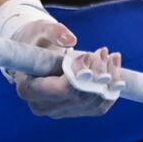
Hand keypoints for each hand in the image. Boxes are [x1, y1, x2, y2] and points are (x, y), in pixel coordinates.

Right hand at [7, 20, 124, 118]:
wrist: (38, 53)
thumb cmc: (38, 41)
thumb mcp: (41, 29)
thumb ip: (54, 32)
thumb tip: (71, 41)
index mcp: (28, 89)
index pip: (60, 90)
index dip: (79, 74)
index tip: (88, 55)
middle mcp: (43, 106)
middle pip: (79, 97)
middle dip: (97, 73)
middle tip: (103, 51)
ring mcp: (59, 112)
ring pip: (92, 102)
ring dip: (108, 80)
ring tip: (110, 56)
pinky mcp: (74, 111)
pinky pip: (99, 106)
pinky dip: (111, 89)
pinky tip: (114, 68)